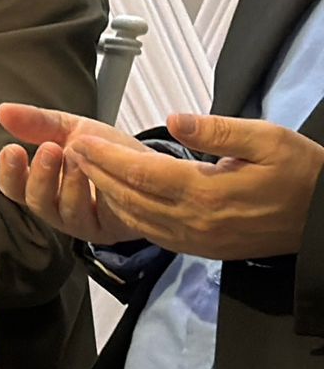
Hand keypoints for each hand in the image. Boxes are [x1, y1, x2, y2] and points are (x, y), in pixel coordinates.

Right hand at [0, 102, 141, 246]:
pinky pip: (93, 219)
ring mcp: (80, 222)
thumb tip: (2, 111)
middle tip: (51, 149)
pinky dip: (94, 195)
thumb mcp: (71, 129)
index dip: (10, 171)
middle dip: (41, 175)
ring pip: (63, 211)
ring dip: (70, 183)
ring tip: (81, 159)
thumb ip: (38, 122)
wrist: (149, 165)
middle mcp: (57, 208)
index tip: (13, 149)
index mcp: (42, 184)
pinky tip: (100, 175)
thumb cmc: (107, 150)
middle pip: (35, 202)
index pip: (13, 186)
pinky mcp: (105, 231)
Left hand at [65, 112, 323, 259]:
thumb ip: (217, 130)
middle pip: (130, 196)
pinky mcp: (202, 249)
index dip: (105, 156)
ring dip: (106, 193)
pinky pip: (153, 232)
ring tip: (84, 169)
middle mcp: (195, 222)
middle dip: (95, 172)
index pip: (141, 173)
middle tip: (69, 150)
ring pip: (136, 218)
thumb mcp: (267, 139)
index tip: (79, 139)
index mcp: (207, 193)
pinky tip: (116, 197)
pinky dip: (128, 214)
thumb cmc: (299, 172)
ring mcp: (197, 240)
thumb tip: (175, 119)